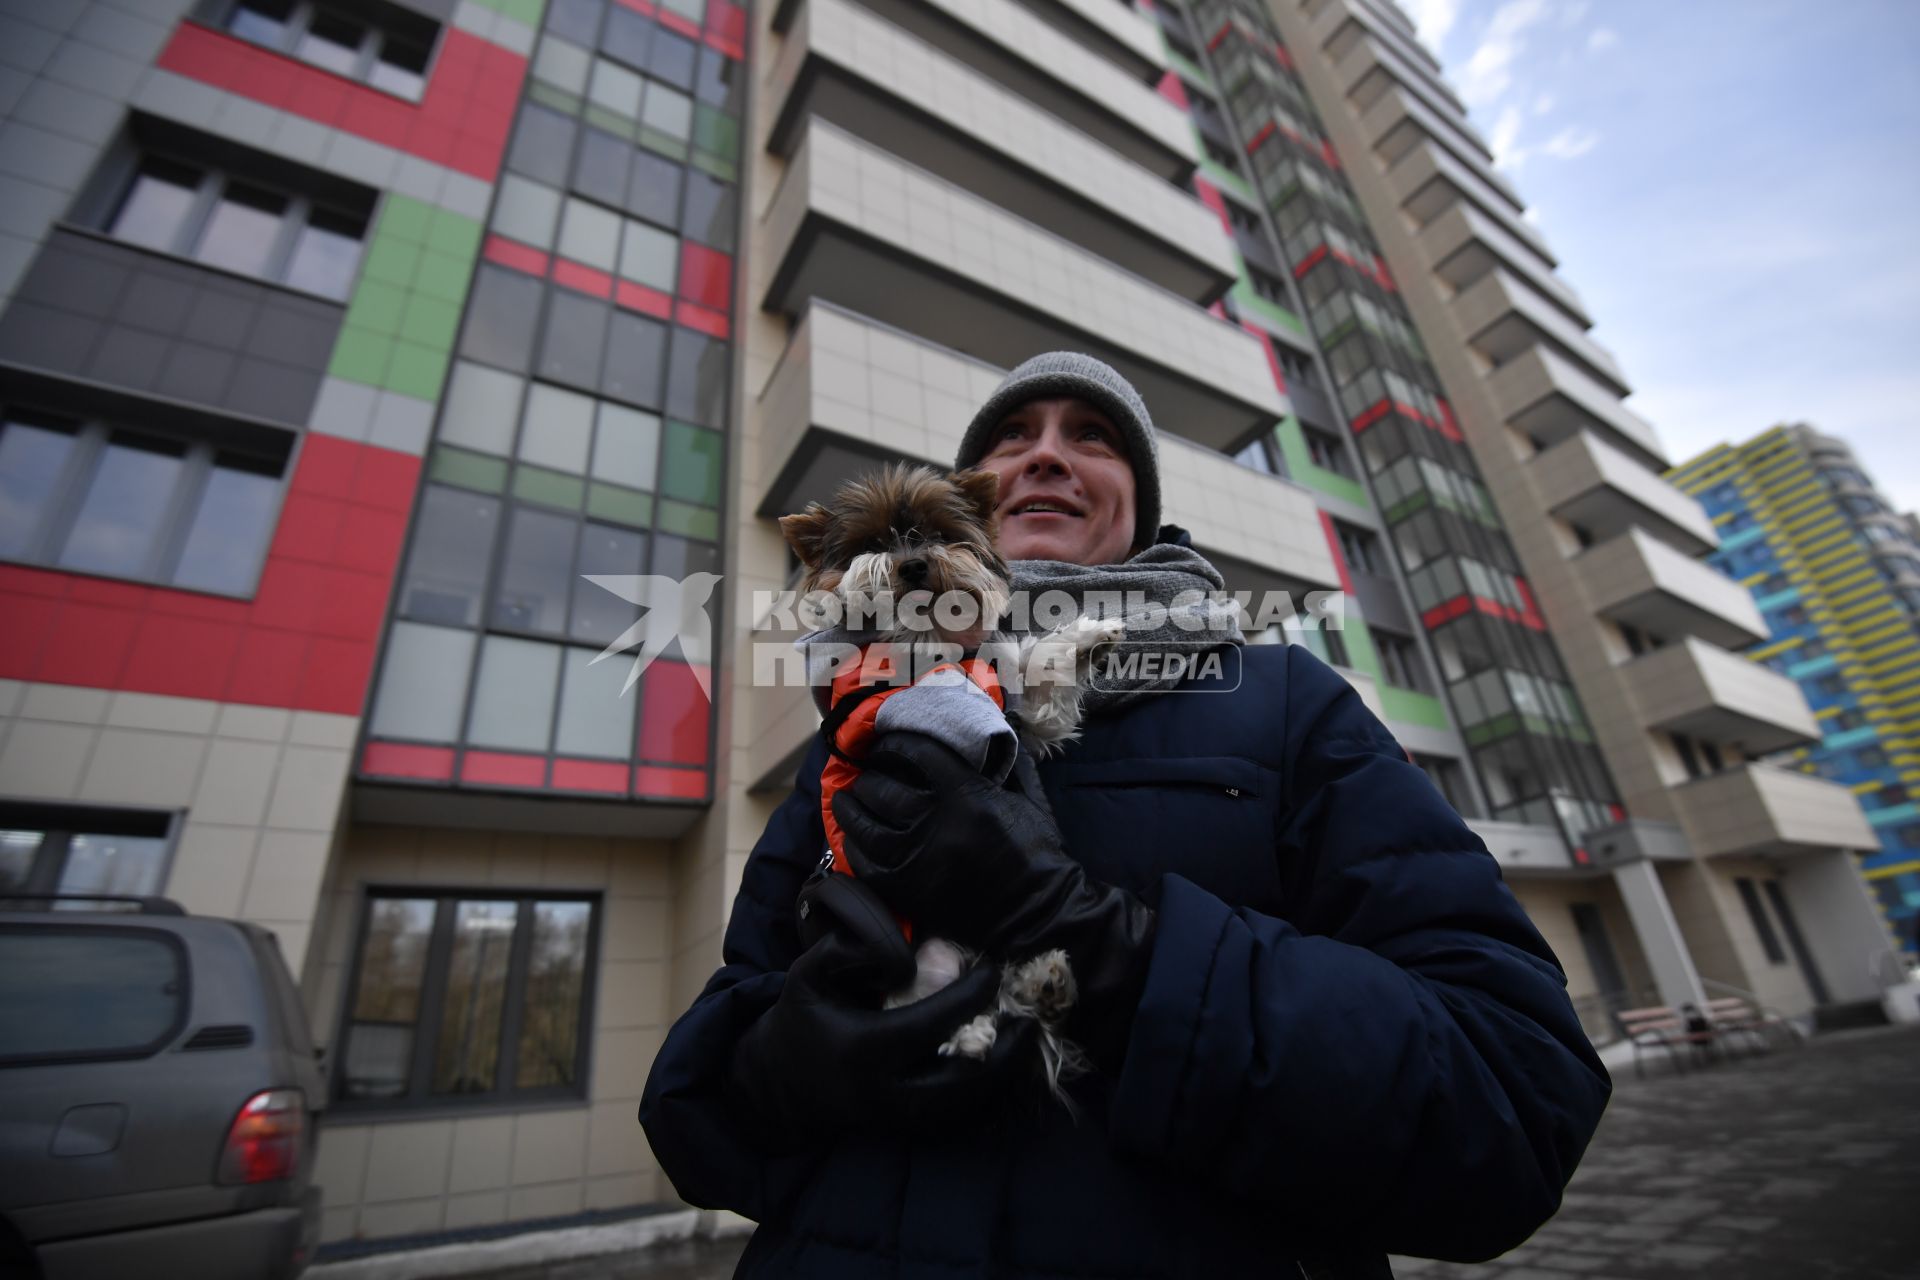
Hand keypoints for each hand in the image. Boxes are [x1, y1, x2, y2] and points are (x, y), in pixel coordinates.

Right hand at [729, 891, 1039, 1143]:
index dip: (970, 996)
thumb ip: (843, 951)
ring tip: (1026, 1040)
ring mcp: (897, 1117)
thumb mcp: (807, 975)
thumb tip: (898, 953)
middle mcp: (885, 1090)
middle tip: (1029, 1020)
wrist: (780, 1085)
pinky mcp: (905, 1128)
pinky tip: (1003, 1063)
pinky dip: (985, 1090)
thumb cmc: (801, 1021)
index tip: (992, 971)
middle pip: (963, 1078)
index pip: (932, 1022)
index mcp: (864, 1048)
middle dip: (1005, 1052)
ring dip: (1002, 1074)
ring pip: (966, 1104)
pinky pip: (957, 1114)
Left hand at [832, 733, 1157, 1070]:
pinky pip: (863, 862)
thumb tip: (987, 736)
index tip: (889, 744)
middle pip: (881, 788)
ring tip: (850, 798)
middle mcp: (934, 823)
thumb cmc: (1036, 852)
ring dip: (852, 806)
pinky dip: (853, 845)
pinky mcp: (905, 890)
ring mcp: (915, 858)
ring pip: (863, 824)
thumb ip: (1005, 764)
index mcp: (966, 795)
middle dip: (871, 775)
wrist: (1036, 913)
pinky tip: (854, 835)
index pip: (917, 754)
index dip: (895, 744)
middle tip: (870, 772)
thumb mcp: (1027, 798)